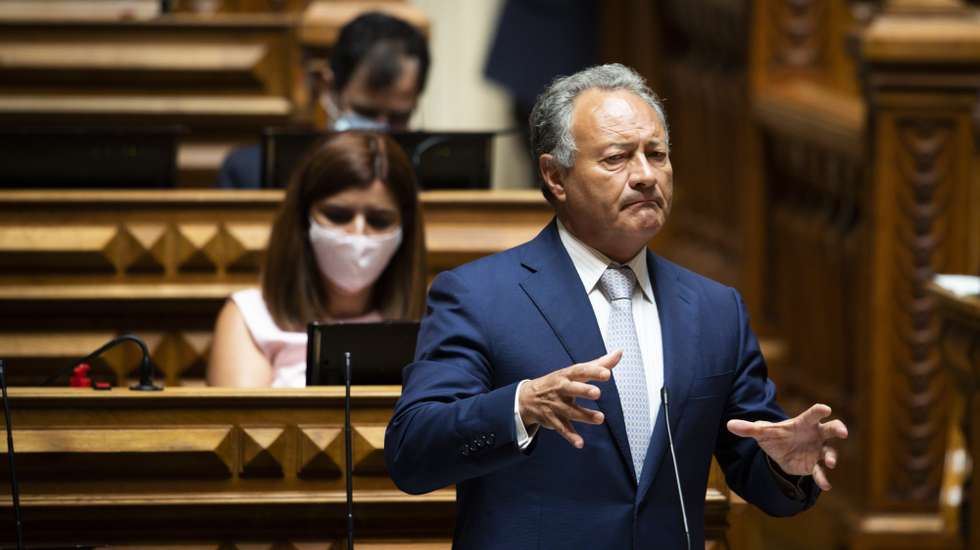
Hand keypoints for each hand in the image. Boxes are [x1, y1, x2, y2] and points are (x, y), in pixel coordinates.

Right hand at [518, 351, 619, 448]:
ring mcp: (555, 405)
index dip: (593, 372)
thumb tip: (619, 353)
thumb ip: (598, 364)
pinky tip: (580, 443)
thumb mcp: (574, 372)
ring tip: (600, 418)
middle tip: (597, 393)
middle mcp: (560, 389)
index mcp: (566, 375)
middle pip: (571, 389)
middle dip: (583, 390)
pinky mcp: (553, 420)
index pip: (580, 371)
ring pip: (570, 411)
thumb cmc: (558, 382)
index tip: (607, 373)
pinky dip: (570, 436)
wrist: (527, 397)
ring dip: (584, 415)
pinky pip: (562, 429)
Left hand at [727, 403, 847, 490]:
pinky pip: (820, 472)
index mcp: (803, 423)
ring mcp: (817, 450)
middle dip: (838, 429)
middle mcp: (815, 435)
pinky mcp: (813, 465)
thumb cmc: (775, 436)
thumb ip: (748, 428)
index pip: (813, 414)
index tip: (825, 409)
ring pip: (830, 452)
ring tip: (830, 463)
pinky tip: (826, 486)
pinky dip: (823, 478)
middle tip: (842, 432)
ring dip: (832, 457)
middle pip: (831, 429)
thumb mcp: (761, 432)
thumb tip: (729, 424)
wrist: (778, 452)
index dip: (820, 410)